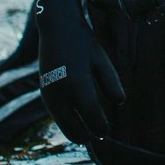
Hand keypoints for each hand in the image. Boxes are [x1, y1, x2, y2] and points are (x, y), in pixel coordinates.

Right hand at [34, 0, 124, 142]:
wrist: (56, 29)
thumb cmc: (83, 43)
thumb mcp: (101, 60)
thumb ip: (111, 82)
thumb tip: (120, 102)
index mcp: (77, 83)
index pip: (90, 116)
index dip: (100, 126)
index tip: (107, 131)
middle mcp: (60, 92)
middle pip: (73, 126)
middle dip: (86, 134)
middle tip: (99, 136)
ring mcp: (49, 93)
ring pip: (62, 123)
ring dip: (74, 129)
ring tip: (88, 132)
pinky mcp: (44, 92)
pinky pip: (56, 114)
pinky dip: (66, 120)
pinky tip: (77, 119)